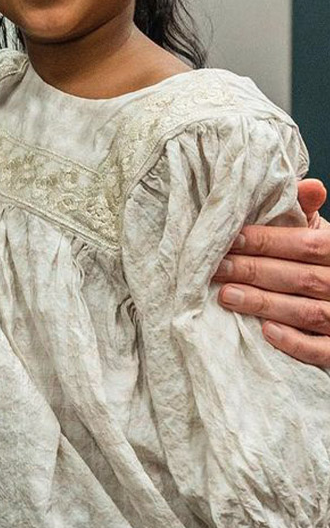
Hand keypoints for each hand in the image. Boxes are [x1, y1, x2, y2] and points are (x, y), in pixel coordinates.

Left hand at [214, 178, 329, 364]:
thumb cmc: (320, 260)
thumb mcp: (317, 234)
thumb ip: (305, 212)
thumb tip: (311, 185)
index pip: (307, 244)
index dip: (268, 241)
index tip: (230, 239)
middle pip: (302, 278)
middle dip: (254, 272)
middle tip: (215, 268)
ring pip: (308, 312)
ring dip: (265, 304)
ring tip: (226, 296)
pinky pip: (323, 349)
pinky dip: (296, 342)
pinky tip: (267, 333)